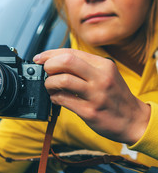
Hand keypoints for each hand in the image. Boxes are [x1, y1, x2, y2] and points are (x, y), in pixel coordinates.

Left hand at [34, 48, 150, 144]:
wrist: (133, 120)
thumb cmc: (115, 96)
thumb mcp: (106, 75)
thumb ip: (84, 67)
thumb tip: (55, 62)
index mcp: (103, 65)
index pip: (71, 52)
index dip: (50, 54)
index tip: (40, 58)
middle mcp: (101, 77)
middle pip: (66, 61)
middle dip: (49, 65)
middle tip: (46, 72)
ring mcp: (95, 95)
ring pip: (63, 80)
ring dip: (49, 83)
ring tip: (50, 87)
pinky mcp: (90, 111)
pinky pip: (64, 100)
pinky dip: (54, 98)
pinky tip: (56, 98)